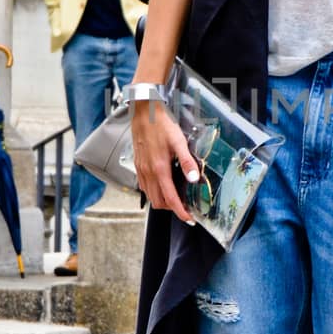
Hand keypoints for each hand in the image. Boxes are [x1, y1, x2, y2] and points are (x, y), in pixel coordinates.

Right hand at [130, 101, 200, 224]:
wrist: (144, 114)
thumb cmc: (161, 126)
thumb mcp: (179, 142)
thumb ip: (187, 161)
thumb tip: (194, 179)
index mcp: (160, 169)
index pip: (171, 199)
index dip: (180, 212)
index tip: (189, 219)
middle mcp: (148, 173)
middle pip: (159, 202)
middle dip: (172, 208)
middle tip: (185, 206)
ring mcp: (141, 171)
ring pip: (151, 196)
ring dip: (163, 201)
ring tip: (176, 197)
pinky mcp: (138, 166)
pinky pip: (145, 187)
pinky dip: (154, 192)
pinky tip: (163, 185)